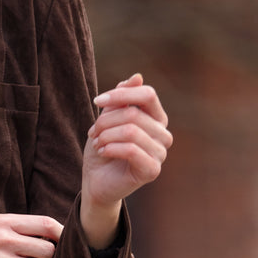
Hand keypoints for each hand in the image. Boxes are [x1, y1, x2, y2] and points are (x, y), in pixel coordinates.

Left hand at [80, 74, 171, 245]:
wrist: (96, 181)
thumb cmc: (103, 148)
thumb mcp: (108, 118)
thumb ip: (122, 98)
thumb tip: (138, 77)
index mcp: (156, 118)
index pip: (147, 94)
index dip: (121, 94)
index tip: (97, 101)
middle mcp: (163, 134)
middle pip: (134, 113)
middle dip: (106, 121)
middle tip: (93, 132)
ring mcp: (160, 153)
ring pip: (131, 131)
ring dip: (106, 135)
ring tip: (97, 143)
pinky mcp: (153, 170)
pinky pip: (131, 150)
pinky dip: (111, 148)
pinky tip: (103, 152)